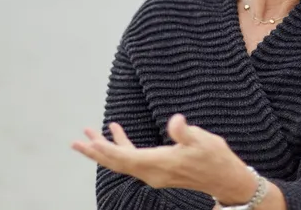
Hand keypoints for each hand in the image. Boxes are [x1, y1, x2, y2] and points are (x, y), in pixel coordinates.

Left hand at [71, 113, 256, 203]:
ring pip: (122, 162)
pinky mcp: (158, 170)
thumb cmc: (215, 158)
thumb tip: (176, 120)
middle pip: (116, 163)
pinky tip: (117, 132)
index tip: (90, 141)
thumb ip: (185, 132)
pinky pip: (132, 160)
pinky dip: (122, 147)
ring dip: (105, 149)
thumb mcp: (203, 141)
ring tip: (89, 134)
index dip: (107, 150)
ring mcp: (154, 173)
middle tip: (75, 142)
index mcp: (159, 164)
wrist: (225, 179)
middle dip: (95, 152)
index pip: (126, 158)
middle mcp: (152, 173)